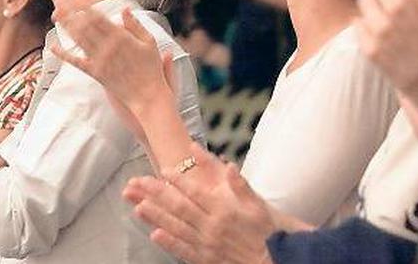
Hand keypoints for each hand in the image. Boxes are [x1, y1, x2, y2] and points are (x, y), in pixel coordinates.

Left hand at [52, 2, 174, 132]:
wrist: (147, 95)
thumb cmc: (150, 68)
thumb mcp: (149, 42)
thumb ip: (135, 25)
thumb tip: (124, 9)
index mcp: (121, 37)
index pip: (98, 17)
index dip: (84, 6)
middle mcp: (107, 47)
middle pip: (84, 25)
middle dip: (70, 11)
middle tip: (59, 0)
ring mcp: (99, 60)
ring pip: (78, 39)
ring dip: (65, 25)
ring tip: (55, 14)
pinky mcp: (95, 73)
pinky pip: (76, 62)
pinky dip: (64, 54)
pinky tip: (54, 47)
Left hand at [122, 144, 274, 263]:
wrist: (278, 262)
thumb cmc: (269, 232)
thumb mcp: (259, 204)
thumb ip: (241, 185)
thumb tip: (229, 164)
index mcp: (225, 210)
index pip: (196, 192)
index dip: (178, 180)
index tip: (164, 170)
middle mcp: (213, 226)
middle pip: (180, 207)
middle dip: (157, 193)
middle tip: (140, 183)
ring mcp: (207, 244)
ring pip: (177, 227)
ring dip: (157, 216)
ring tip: (139, 206)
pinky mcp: (206, 259)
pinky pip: (184, 251)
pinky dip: (169, 243)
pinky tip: (155, 235)